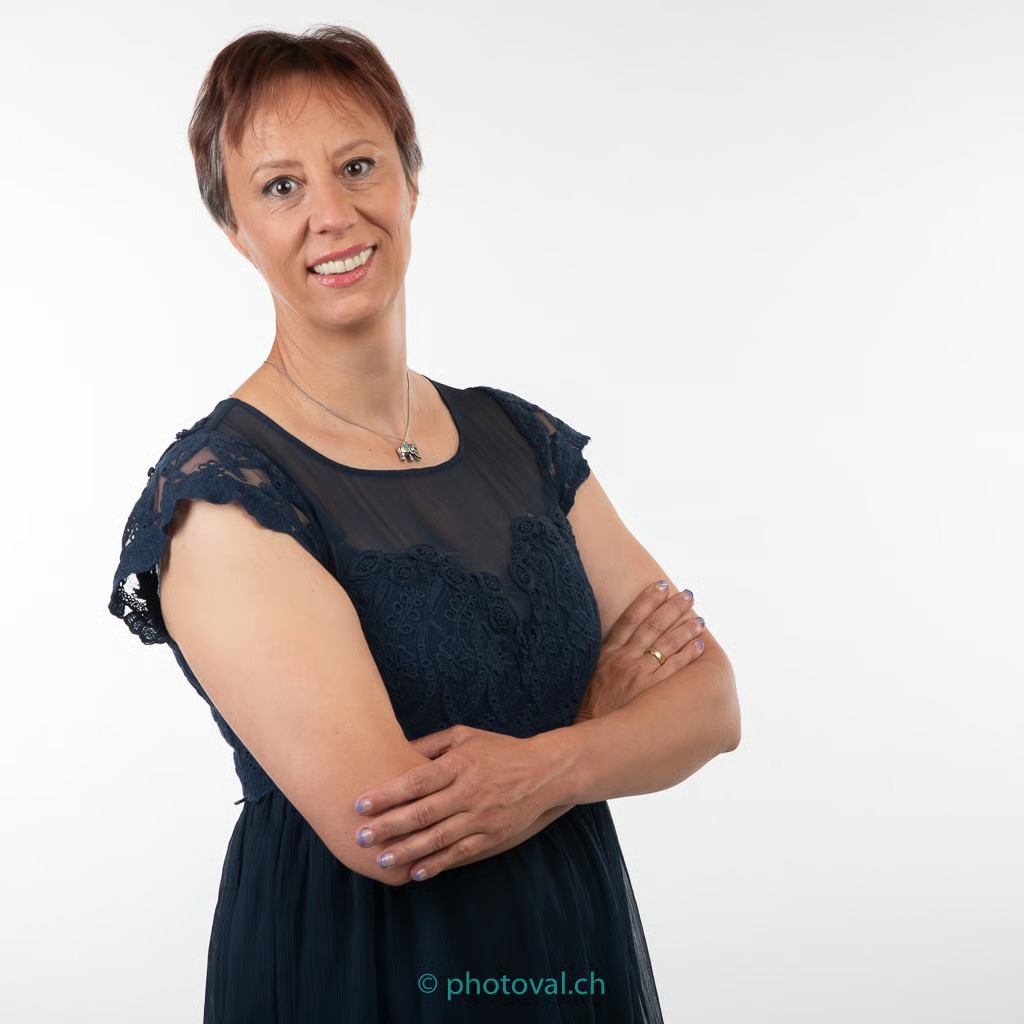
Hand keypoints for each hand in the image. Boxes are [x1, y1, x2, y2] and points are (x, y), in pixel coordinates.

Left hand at [351, 724, 562, 882]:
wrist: (544, 772)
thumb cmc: (498, 750)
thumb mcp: (465, 736)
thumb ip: (430, 744)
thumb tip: (394, 752)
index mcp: (459, 764)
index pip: (417, 781)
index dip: (387, 794)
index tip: (360, 805)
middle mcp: (470, 791)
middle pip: (423, 812)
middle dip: (389, 826)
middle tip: (361, 837)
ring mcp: (482, 816)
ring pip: (439, 838)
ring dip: (408, 850)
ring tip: (383, 859)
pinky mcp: (493, 836)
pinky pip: (461, 853)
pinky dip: (438, 864)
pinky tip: (417, 872)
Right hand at [573, 580, 705, 723]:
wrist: (588, 738)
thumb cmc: (590, 709)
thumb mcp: (591, 676)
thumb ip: (608, 658)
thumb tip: (624, 645)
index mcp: (607, 653)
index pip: (630, 618)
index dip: (646, 600)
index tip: (661, 585)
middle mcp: (624, 659)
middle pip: (652, 626)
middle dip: (672, 608)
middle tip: (688, 595)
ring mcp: (638, 675)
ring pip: (667, 644)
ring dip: (685, 628)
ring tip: (700, 619)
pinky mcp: (650, 692)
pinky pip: (674, 669)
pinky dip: (688, 654)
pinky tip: (699, 645)